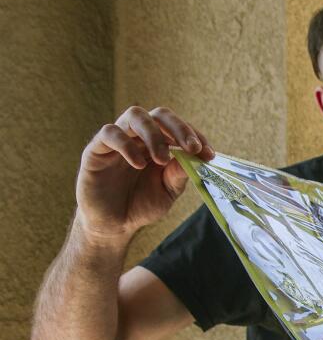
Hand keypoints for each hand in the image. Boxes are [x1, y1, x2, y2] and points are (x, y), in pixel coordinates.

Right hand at [75, 106, 214, 239]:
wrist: (114, 225)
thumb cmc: (141, 205)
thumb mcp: (167, 191)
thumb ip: (179, 174)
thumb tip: (194, 158)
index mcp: (159, 144)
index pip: (178, 128)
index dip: (195, 136)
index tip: (209, 154)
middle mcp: (139, 137)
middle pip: (159, 114)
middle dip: (179, 128)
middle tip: (192, 148)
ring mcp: (118, 140)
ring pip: (135, 115)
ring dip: (154, 134)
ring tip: (162, 159)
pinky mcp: (96, 149)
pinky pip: (109, 133)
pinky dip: (127, 145)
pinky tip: (139, 164)